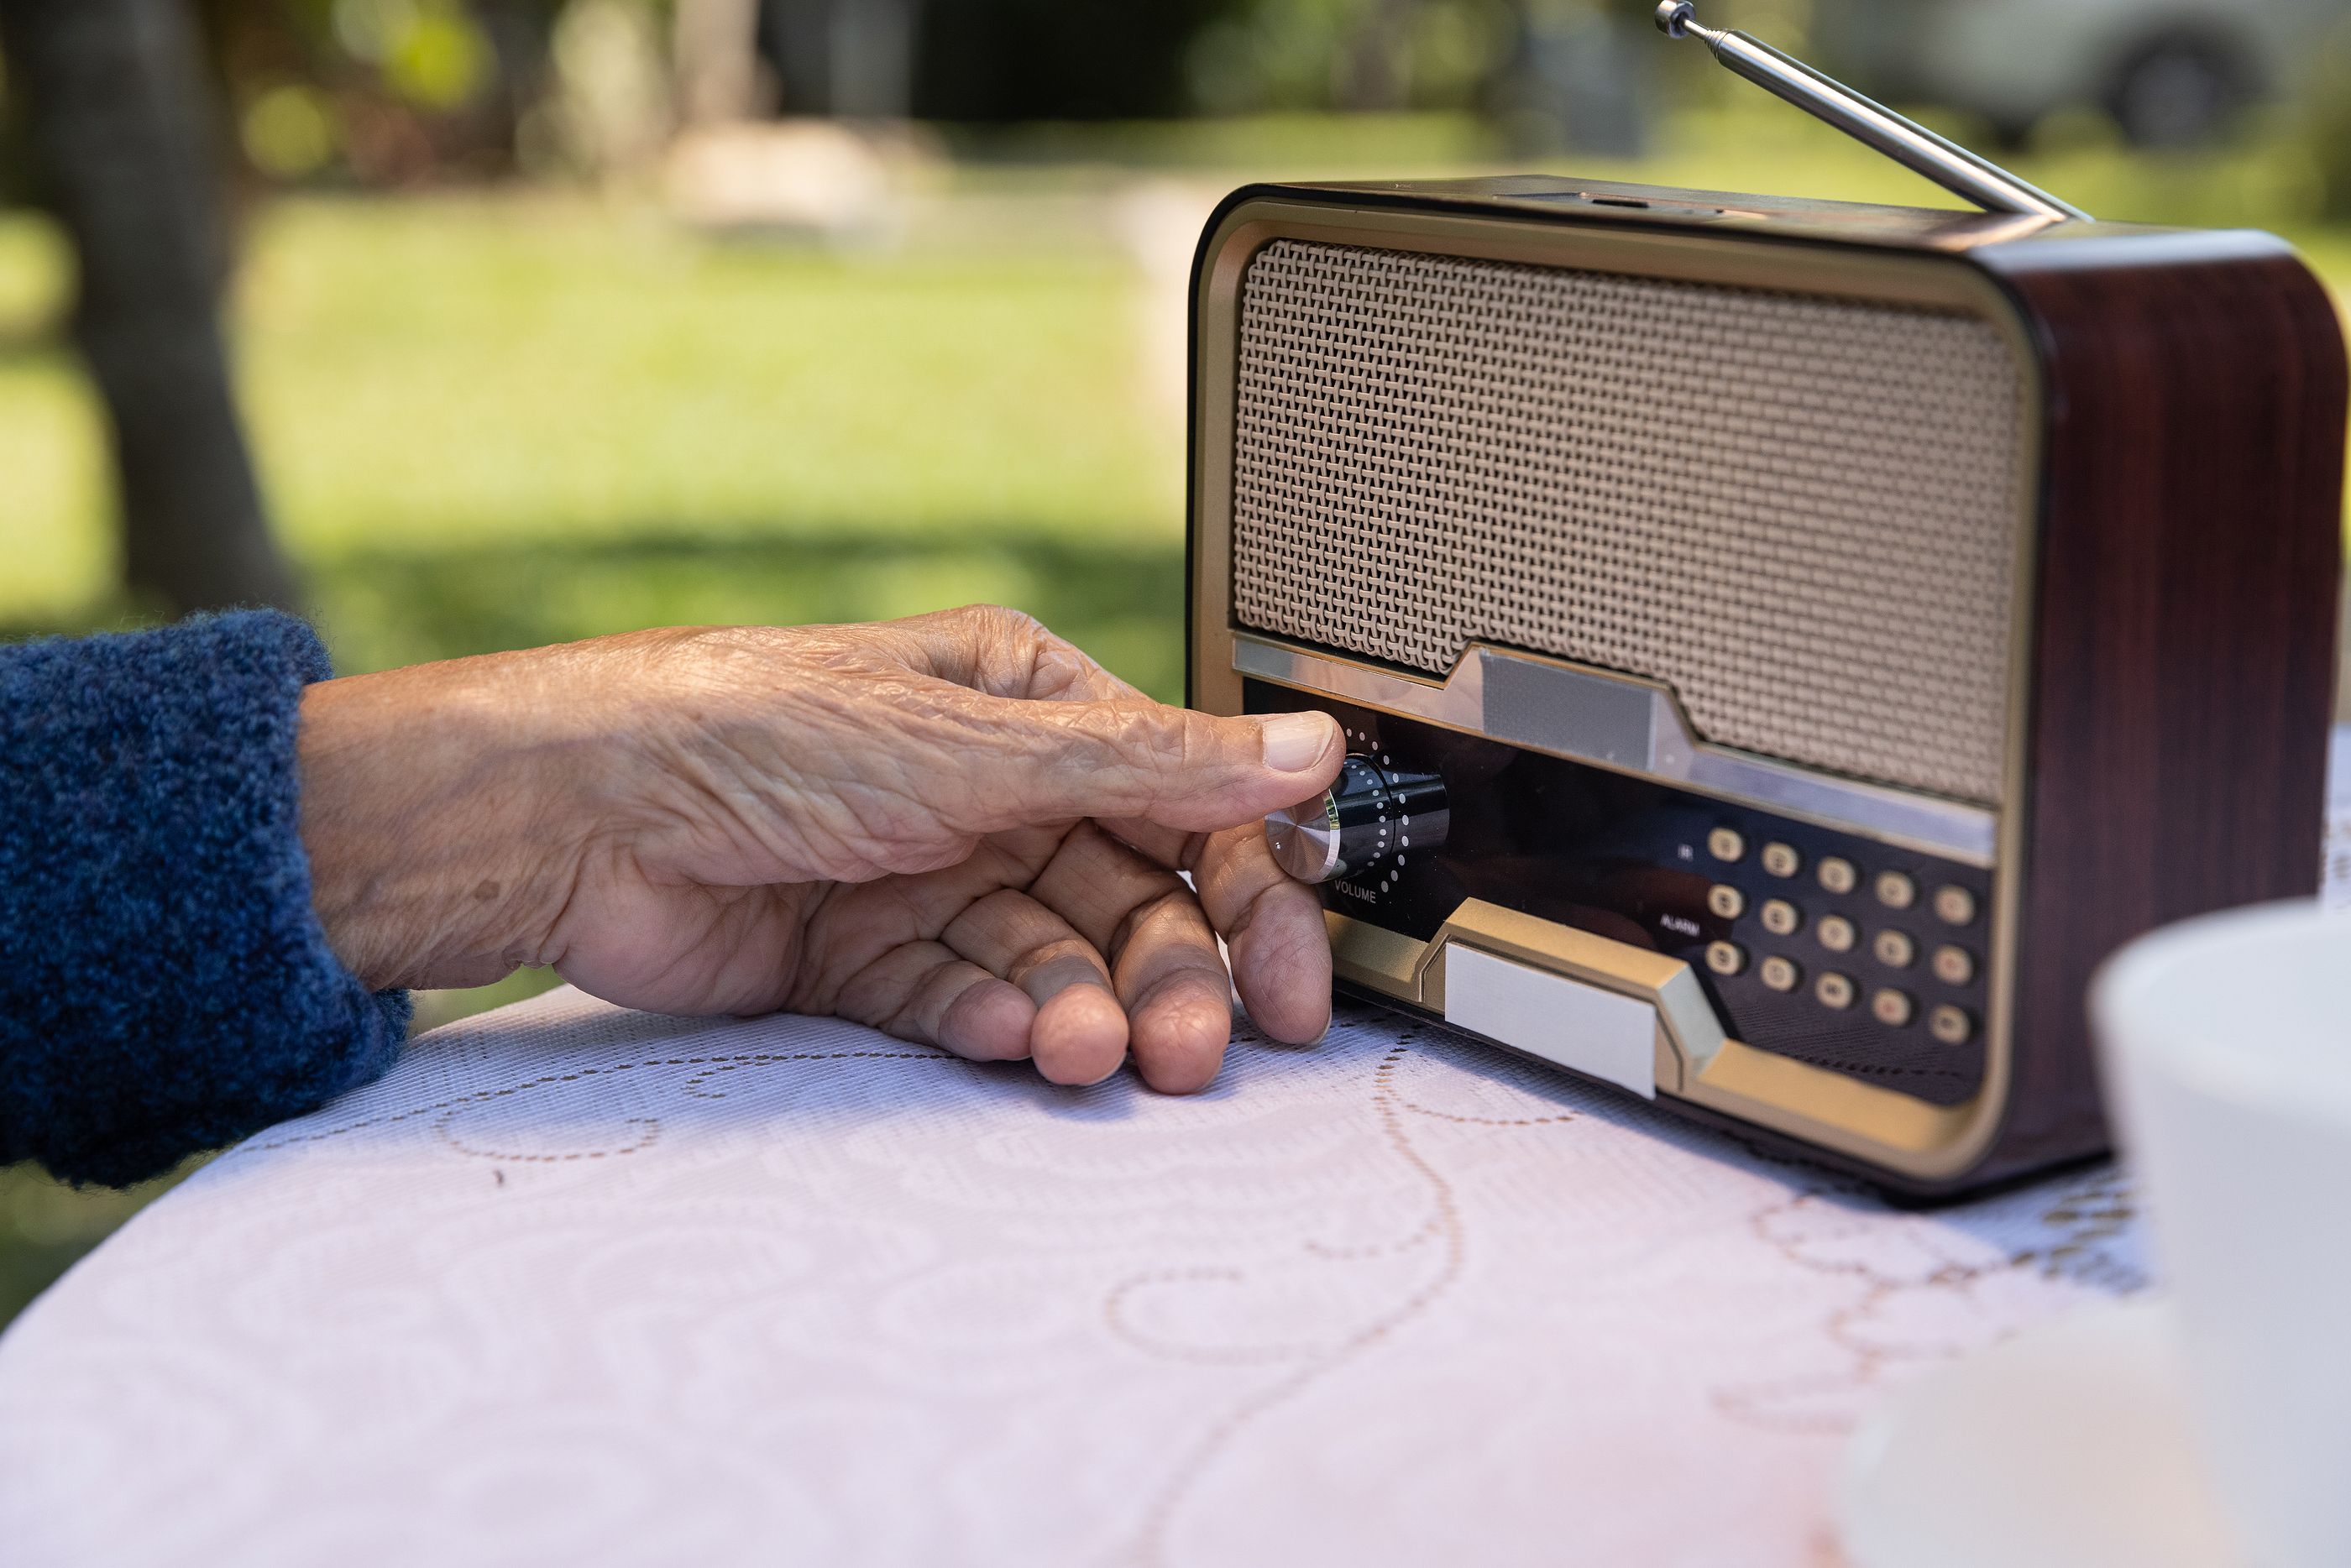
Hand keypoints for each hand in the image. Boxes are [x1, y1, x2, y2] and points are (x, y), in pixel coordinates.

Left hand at [296, 607, 1345, 1091]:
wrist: (572, 814)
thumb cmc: (749, 728)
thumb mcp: (976, 746)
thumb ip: (1153, 766)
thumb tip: (1306, 745)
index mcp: (1025, 703)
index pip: (1179, 804)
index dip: (1247, 892)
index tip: (1291, 978)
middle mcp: (980, 787)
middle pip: (1120, 899)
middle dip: (1163, 976)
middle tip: (1190, 1047)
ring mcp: (920, 872)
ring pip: (1044, 962)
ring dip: (1073, 1011)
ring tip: (1078, 1051)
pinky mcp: (859, 954)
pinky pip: (957, 1000)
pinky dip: (985, 1025)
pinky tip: (997, 1040)